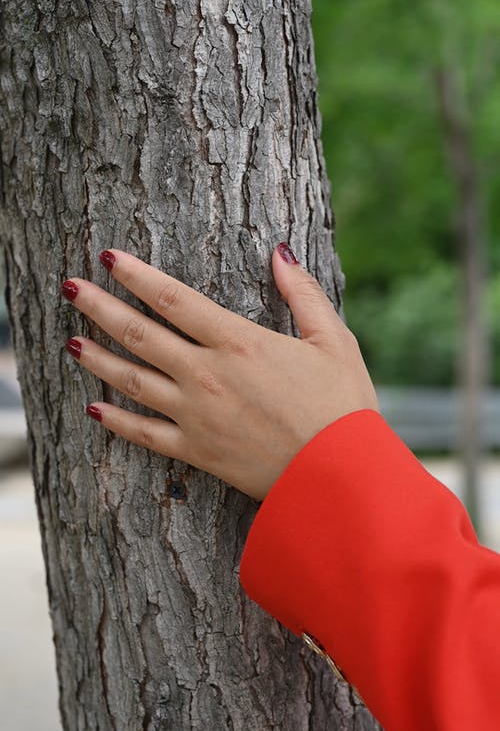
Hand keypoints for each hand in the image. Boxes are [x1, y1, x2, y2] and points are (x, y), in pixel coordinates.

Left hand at [61, 244, 378, 500]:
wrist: (339, 478)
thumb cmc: (343, 407)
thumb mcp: (333, 340)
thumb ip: (302, 293)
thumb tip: (280, 252)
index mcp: (238, 342)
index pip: (174, 299)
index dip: (138, 276)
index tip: (110, 257)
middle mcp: (207, 374)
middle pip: (140, 334)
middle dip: (100, 307)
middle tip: (71, 287)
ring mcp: (196, 415)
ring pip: (133, 380)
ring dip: (98, 358)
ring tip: (69, 341)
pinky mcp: (196, 450)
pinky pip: (145, 433)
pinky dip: (116, 420)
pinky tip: (94, 407)